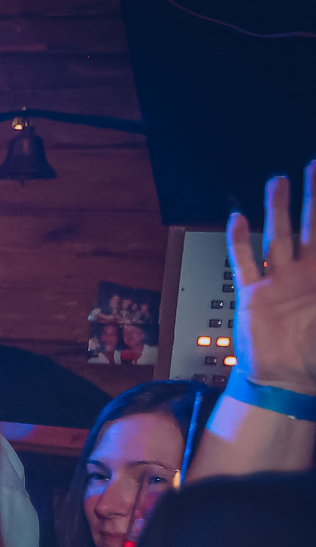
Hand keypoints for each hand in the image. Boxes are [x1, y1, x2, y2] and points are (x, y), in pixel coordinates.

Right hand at [227, 162, 315, 393]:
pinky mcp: (253, 295)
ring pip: (277, 236)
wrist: (286, 381)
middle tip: (315, 166)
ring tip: (278, 180)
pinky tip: (237, 218)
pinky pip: (245, 262)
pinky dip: (239, 240)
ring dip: (278, 208)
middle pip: (310, 225)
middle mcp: (305, 274)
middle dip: (314, 196)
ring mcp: (279, 282)